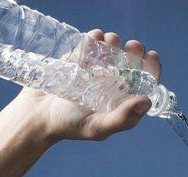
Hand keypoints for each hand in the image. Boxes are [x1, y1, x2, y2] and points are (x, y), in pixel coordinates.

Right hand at [15, 29, 161, 142]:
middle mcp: (112, 84)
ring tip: (110, 41)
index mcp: (122, 100)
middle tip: (131, 46)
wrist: (37, 114)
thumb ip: (123, 118)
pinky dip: (95, 38)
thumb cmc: (69, 126)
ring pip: (112, 48)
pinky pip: (91, 43)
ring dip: (114, 41)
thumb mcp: (97, 127)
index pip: (144, 81)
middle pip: (131, 61)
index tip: (150, 56)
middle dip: (134, 50)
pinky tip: (95, 37)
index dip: (151, 68)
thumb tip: (146, 101)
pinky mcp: (79, 58)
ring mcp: (96, 69)